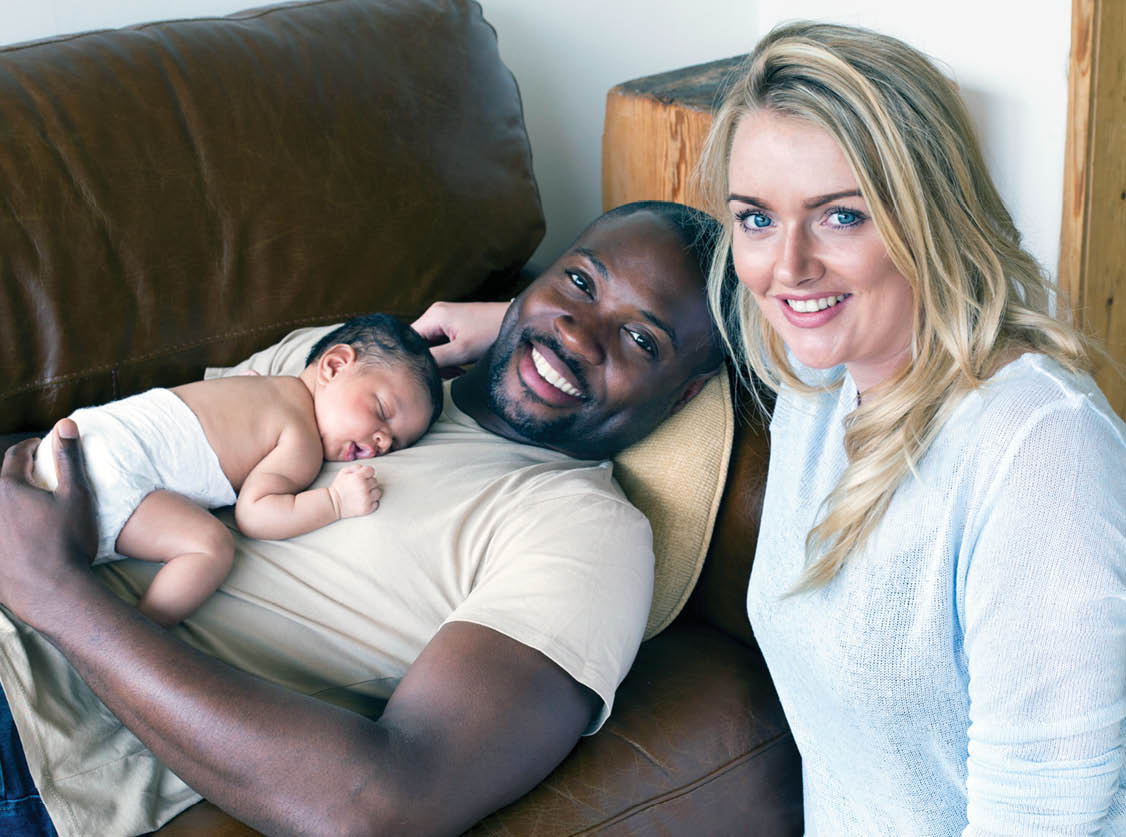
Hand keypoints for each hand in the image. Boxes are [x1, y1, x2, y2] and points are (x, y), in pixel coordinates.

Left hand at [0, 419, 97, 626]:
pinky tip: (21, 537)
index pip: (15, 456)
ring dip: (11, 503)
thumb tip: (65, 424)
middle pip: (1, 482)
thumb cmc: (68, 542)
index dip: (31, 448)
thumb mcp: (75, 495)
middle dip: (16, 475)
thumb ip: (68, 458)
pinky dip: (6, 530)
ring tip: (28, 507)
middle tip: (34, 475)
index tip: (41, 447)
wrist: (53, 592)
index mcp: (9, 488)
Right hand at [328, 463, 381, 517]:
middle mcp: (364, 488)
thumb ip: (356, 467)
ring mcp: (366, 499)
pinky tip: (363, 501)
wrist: (333, 504)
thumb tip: (365, 469)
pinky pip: (376, 503)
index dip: (367, 473)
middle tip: (359, 486)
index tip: (363, 477)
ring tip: (362, 494)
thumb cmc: (339, 487)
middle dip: (368, 483)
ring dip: (372, 493)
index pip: (371, 470)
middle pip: (375, 481)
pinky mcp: (367, 508)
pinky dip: (371, 503)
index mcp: (358, 477)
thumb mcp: (343, 472)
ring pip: (378, 492)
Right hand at [411, 301, 509, 370]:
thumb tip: (414, 369)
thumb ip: (436, 360)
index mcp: (434, 315)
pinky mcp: (456, 326)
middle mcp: (436, 314)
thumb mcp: (462, 351)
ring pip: (431, 346)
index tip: (420, 374)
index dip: (411, 358)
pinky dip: (448, 358)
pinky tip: (459, 369)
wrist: (518, 325)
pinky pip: (442, 345)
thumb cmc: (493, 333)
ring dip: (440, 363)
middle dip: (428, 362)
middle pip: (418, 343)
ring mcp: (446, 319)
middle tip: (442, 377)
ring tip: (455, 373)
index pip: (407, 339)